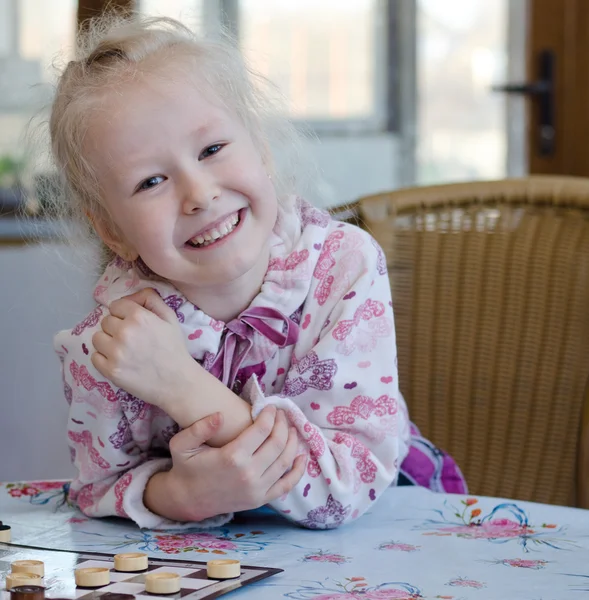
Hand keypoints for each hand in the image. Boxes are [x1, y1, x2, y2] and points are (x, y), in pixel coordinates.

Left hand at [91, 288, 194, 408]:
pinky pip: (95, 357)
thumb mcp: (170, 317)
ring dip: (107, 342)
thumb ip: (151, 299)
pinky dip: (104, 359)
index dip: (123, 314)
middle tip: (131, 339)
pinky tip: (119, 361)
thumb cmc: (174, 348)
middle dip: (116, 328)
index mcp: (139, 316)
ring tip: (123, 351)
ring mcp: (115, 352)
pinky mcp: (110, 370)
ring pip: (97, 338)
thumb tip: (131, 296)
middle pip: (105, 321)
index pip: (115, 306)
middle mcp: (124, 332)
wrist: (177, 382)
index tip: (132, 324)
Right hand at [146, 405, 306, 521]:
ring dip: (292, 441)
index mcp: (232, 457)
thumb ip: (199, 428)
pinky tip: (301, 456)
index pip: (262, 430)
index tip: (270, 406)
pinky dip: (298, 470)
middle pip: (277, 443)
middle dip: (282, 424)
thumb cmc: (186, 468)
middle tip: (281, 414)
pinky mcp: (260, 500)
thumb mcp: (182, 444)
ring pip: (285, 461)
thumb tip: (220, 415)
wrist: (187, 500)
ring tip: (290, 428)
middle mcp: (249, 474)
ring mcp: (257, 489)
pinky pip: (286, 485)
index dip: (269, 415)